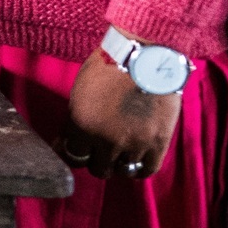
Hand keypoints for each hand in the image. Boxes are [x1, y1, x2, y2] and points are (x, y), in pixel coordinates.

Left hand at [61, 46, 183, 179]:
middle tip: (100, 151)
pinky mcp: (158, 143)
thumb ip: (76, 117)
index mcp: (81, 124)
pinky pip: (147, 170)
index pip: (72, 155)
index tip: (77, 148)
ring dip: (118, 164)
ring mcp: (133, 143)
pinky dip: (140, 168)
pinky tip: (137, 160)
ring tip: (120, 154)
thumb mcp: (80, 90)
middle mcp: (105, 139)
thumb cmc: (108, 66)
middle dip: (96, 160)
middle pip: (97, 169)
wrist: (144, 55)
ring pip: (121, 171)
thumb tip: (69, 139)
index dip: (75, 152)